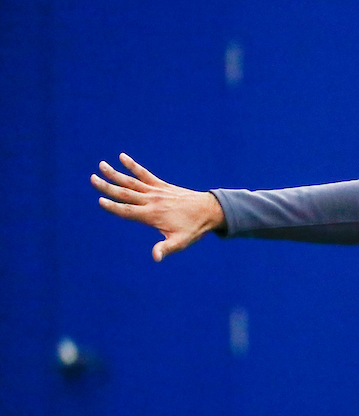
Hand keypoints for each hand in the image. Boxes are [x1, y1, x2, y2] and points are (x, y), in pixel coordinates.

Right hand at [91, 153, 225, 260]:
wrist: (210, 211)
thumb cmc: (194, 229)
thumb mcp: (180, 242)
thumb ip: (165, 248)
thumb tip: (156, 258)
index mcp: (152, 216)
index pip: (127, 211)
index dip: (113, 207)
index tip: (100, 200)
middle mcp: (151, 201)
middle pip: (125, 193)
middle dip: (108, 187)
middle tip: (92, 179)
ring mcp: (156, 191)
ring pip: (132, 181)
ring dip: (116, 174)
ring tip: (101, 165)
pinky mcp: (161, 185)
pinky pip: (144, 174)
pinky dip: (133, 166)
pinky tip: (122, 157)